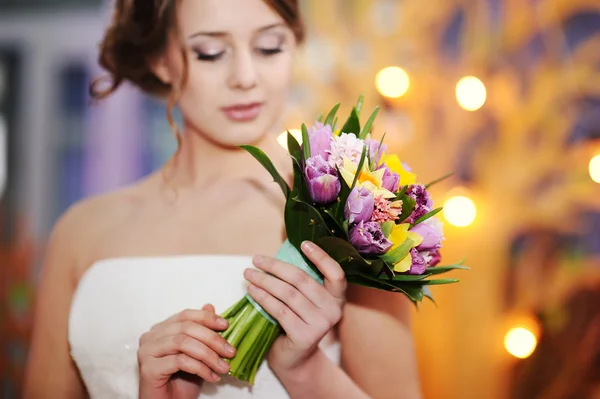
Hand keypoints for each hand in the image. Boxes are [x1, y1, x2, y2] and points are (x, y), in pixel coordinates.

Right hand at [137, 304, 235, 398]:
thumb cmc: (181, 381)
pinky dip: (200, 368)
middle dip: (212, 339)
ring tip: (223, 367)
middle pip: (186, 328)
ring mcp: (147, 352)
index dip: (207, 318)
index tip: (226, 325)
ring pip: (183, 343)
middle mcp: (150, 337)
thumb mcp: (198, 354)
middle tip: (230, 351)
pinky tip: (212, 377)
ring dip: (208, 355)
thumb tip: (210, 306)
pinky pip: (180, 361)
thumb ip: (201, 332)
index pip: (185, 315)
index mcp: (161, 329)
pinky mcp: (148, 368)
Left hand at [243, 240, 345, 373]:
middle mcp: (333, 310)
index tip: (303, 243)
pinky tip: (251, 291)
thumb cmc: (297, 322)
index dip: (321, 256)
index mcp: (337, 297)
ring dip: (264, 281)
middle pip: (302, 280)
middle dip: (275, 267)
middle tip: (256, 259)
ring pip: (287, 294)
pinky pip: (279, 310)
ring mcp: (320, 324)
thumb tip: (278, 256)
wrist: (295, 359)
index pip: (336, 273)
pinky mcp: (304, 336)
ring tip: (249, 274)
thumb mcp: (305, 301)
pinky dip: (263, 298)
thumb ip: (300, 282)